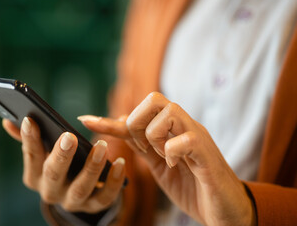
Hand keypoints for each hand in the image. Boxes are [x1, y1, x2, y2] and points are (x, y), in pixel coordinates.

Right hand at [2, 117, 125, 213]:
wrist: (78, 193)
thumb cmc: (60, 164)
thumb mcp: (45, 153)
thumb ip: (30, 138)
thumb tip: (7, 122)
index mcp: (35, 176)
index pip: (31, 157)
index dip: (30, 140)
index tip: (31, 120)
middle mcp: (51, 192)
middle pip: (53, 175)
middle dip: (61, 156)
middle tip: (68, 136)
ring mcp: (73, 201)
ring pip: (81, 187)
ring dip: (91, 166)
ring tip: (102, 146)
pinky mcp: (94, 205)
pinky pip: (105, 197)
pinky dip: (113, 181)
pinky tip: (120, 163)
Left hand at [78, 92, 255, 225]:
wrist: (224, 211)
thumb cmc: (192, 186)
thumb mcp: (159, 165)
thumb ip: (142, 144)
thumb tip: (121, 122)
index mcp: (172, 129)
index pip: (139, 113)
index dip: (110, 118)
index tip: (85, 120)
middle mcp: (185, 126)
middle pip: (154, 99)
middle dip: (138, 122)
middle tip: (144, 146)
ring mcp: (197, 138)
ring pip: (170, 112)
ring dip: (155, 136)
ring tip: (163, 156)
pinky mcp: (208, 155)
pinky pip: (186, 139)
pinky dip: (172, 151)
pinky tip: (175, 165)